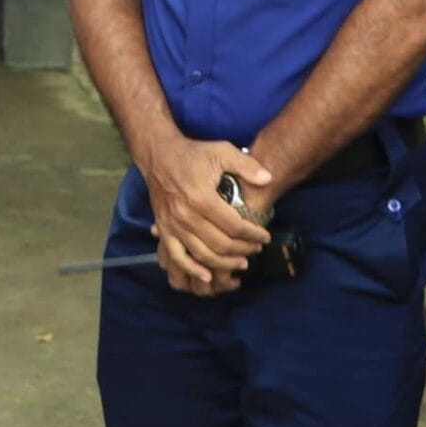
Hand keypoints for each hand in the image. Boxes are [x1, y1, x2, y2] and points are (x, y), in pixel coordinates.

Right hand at [139, 134, 271, 294]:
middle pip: (221, 244)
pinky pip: (177, 256)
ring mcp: (173, 224)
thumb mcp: (221, 151)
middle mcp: (186, 215)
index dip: (254, 234)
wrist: (157, 154)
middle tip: (256, 248)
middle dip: (244, 250)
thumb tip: (268, 179)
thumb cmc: (192, 153)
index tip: (264, 236)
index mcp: (201, 198)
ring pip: (203, 254)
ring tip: (242, 262)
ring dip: (225, 263)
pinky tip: (207, 276)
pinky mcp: (163, 228)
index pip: (234, 226)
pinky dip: (192, 269)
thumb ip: (246, 165)